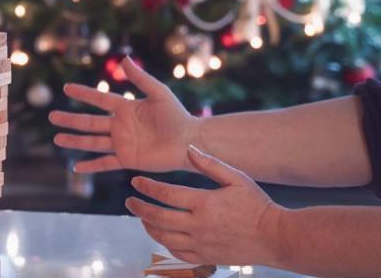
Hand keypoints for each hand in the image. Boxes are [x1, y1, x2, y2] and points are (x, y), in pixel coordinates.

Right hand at [48, 56, 199, 172]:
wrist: (189, 142)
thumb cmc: (177, 116)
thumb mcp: (159, 93)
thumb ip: (141, 78)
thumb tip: (124, 59)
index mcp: (126, 108)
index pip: (99, 100)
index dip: (83, 94)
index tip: (66, 89)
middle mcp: (120, 126)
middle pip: (89, 122)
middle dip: (70, 120)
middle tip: (51, 117)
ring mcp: (122, 143)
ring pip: (92, 142)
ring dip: (74, 141)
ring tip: (57, 139)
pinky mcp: (127, 159)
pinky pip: (105, 163)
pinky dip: (91, 166)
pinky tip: (77, 167)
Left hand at [126, 145, 284, 265]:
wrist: (275, 237)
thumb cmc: (257, 205)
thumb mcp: (237, 178)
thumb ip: (210, 164)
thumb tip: (189, 148)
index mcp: (204, 203)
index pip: (165, 194)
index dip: (147, 187)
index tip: (135, 181)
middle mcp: (198, 225)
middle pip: (158, 218)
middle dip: (140, 208)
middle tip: (130, 201)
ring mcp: (201, 244)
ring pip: (164, 238)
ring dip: (148, 227)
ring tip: (142, 217)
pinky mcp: (206, 257)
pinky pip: (178, 253)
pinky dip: (164, 244)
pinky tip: (161, 235)